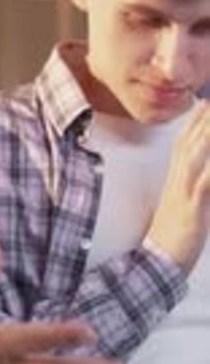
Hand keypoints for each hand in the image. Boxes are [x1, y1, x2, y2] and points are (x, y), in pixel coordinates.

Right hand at [146, 101, 209, 272]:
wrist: (159, 262)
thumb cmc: (173, 237)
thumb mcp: (183, 206)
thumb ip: (193, 188)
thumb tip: (201, 177)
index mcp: (175, 181)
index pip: (184, 145)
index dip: (195, 123)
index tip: (204, 104)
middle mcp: (178, 182)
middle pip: (189, 144)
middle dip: (202, 121)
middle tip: (209, 101)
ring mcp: (183, 193)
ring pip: (195, 157)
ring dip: (205, 137)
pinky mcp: (191, 209)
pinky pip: (203, 185)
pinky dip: (208, 170)